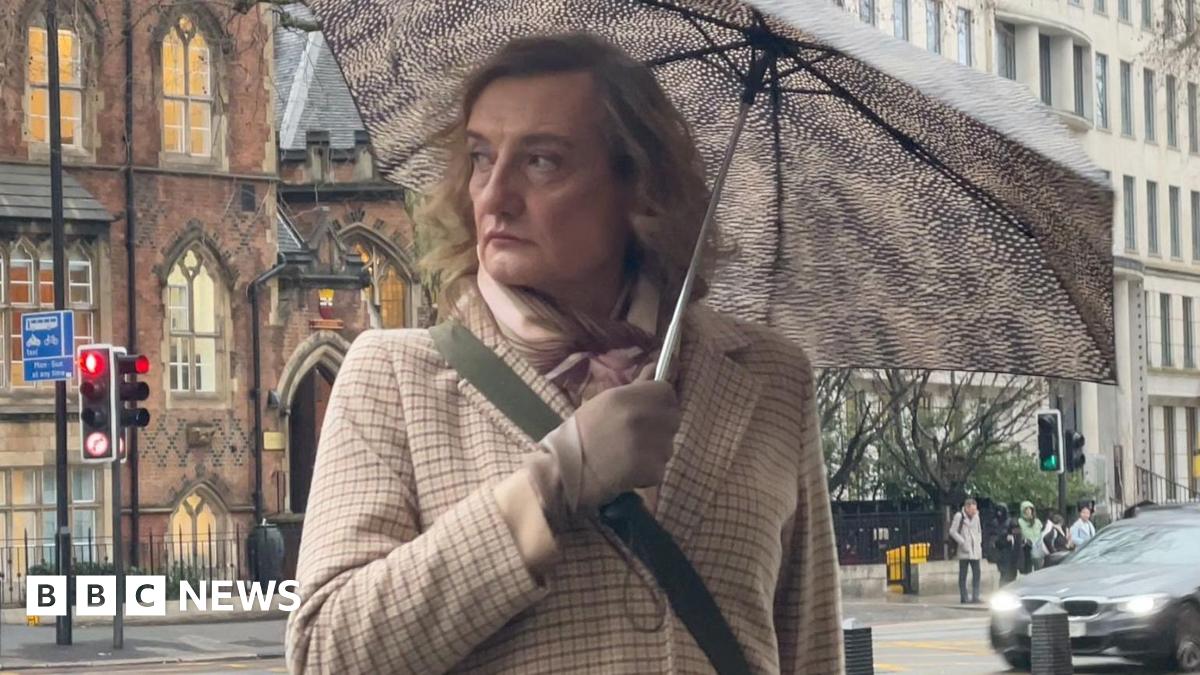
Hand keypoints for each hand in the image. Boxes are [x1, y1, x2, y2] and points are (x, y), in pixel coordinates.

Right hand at [525, 380, 679, 528]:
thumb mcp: (604, 402)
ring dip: (655, 450)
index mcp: (627, 398)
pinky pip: (660, 468)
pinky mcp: (652, 470)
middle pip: (673, 418)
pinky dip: (648, 471)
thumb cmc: (581, 434)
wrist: (565, 471)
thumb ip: (634, 388)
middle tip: (638, 435)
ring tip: (629, 454)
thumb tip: (656, 369)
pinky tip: (628, 469)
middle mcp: (641, 418)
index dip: (661, 401)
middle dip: (661, 426)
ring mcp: (649, 445)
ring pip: (668, 445)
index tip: (651, 410)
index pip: (668, 392)